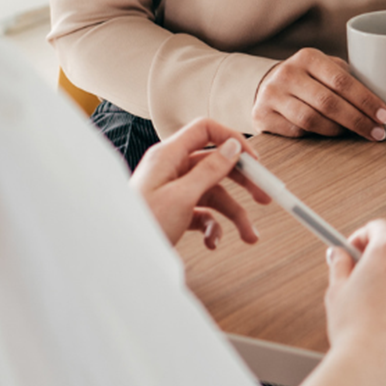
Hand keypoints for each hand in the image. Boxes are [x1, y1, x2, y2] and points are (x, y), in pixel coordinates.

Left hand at [130, 117, 272, 249]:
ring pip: (214, 194)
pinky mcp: (174, 211)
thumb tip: (232, 147)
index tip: (254, 161)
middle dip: (243, 183)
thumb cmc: (143, 223)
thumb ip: (209, 170)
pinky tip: (213, 242)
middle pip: (215, 164)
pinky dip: (213, 227)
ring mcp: (173, 190)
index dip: (231, 140)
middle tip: (266, 198)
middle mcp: (171, 169)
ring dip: (234, 215)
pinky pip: (203, 213)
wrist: (119, 255)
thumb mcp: (181, 196)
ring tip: (250, 236)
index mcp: (168, 155)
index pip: (205, 130)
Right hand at [250, 48, 385, 141]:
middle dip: (358, 120)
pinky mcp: (262, 115)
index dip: (366, 100)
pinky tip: (329, 135)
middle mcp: (287, 73)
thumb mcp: (326, 70)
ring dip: (339, 130)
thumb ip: (349, 78)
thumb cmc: (308, 80)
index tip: (385, 115)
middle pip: (328, 102)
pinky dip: (317, 136)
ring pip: (312, 120)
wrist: (267, 86)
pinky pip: (297, 132)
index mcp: (308, 57)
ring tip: (355, 133)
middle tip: (378, 132)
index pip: (342, 80)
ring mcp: (272, 95)